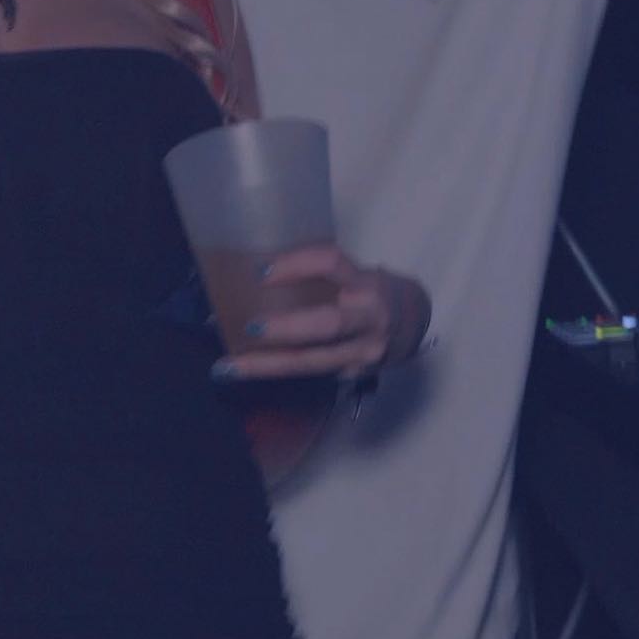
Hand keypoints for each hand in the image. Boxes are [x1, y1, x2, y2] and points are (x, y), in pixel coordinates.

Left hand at [212, 246, 428, 382]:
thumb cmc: (369, 290)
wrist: (411, 325)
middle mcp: (368, 318)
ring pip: (312, 362)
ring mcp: (362, 352)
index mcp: (366, 282)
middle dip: (287, 328)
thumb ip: (321, 274)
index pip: (332, 263)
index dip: (297, 264)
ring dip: (266, 365)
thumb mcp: (355, 273)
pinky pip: (309, 374)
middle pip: (328, 325)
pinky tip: (244, 371)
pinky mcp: (352, 375)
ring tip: (227, 367)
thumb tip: (255, 270)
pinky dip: (274, 373)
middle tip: (249, 327)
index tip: (259, 271)